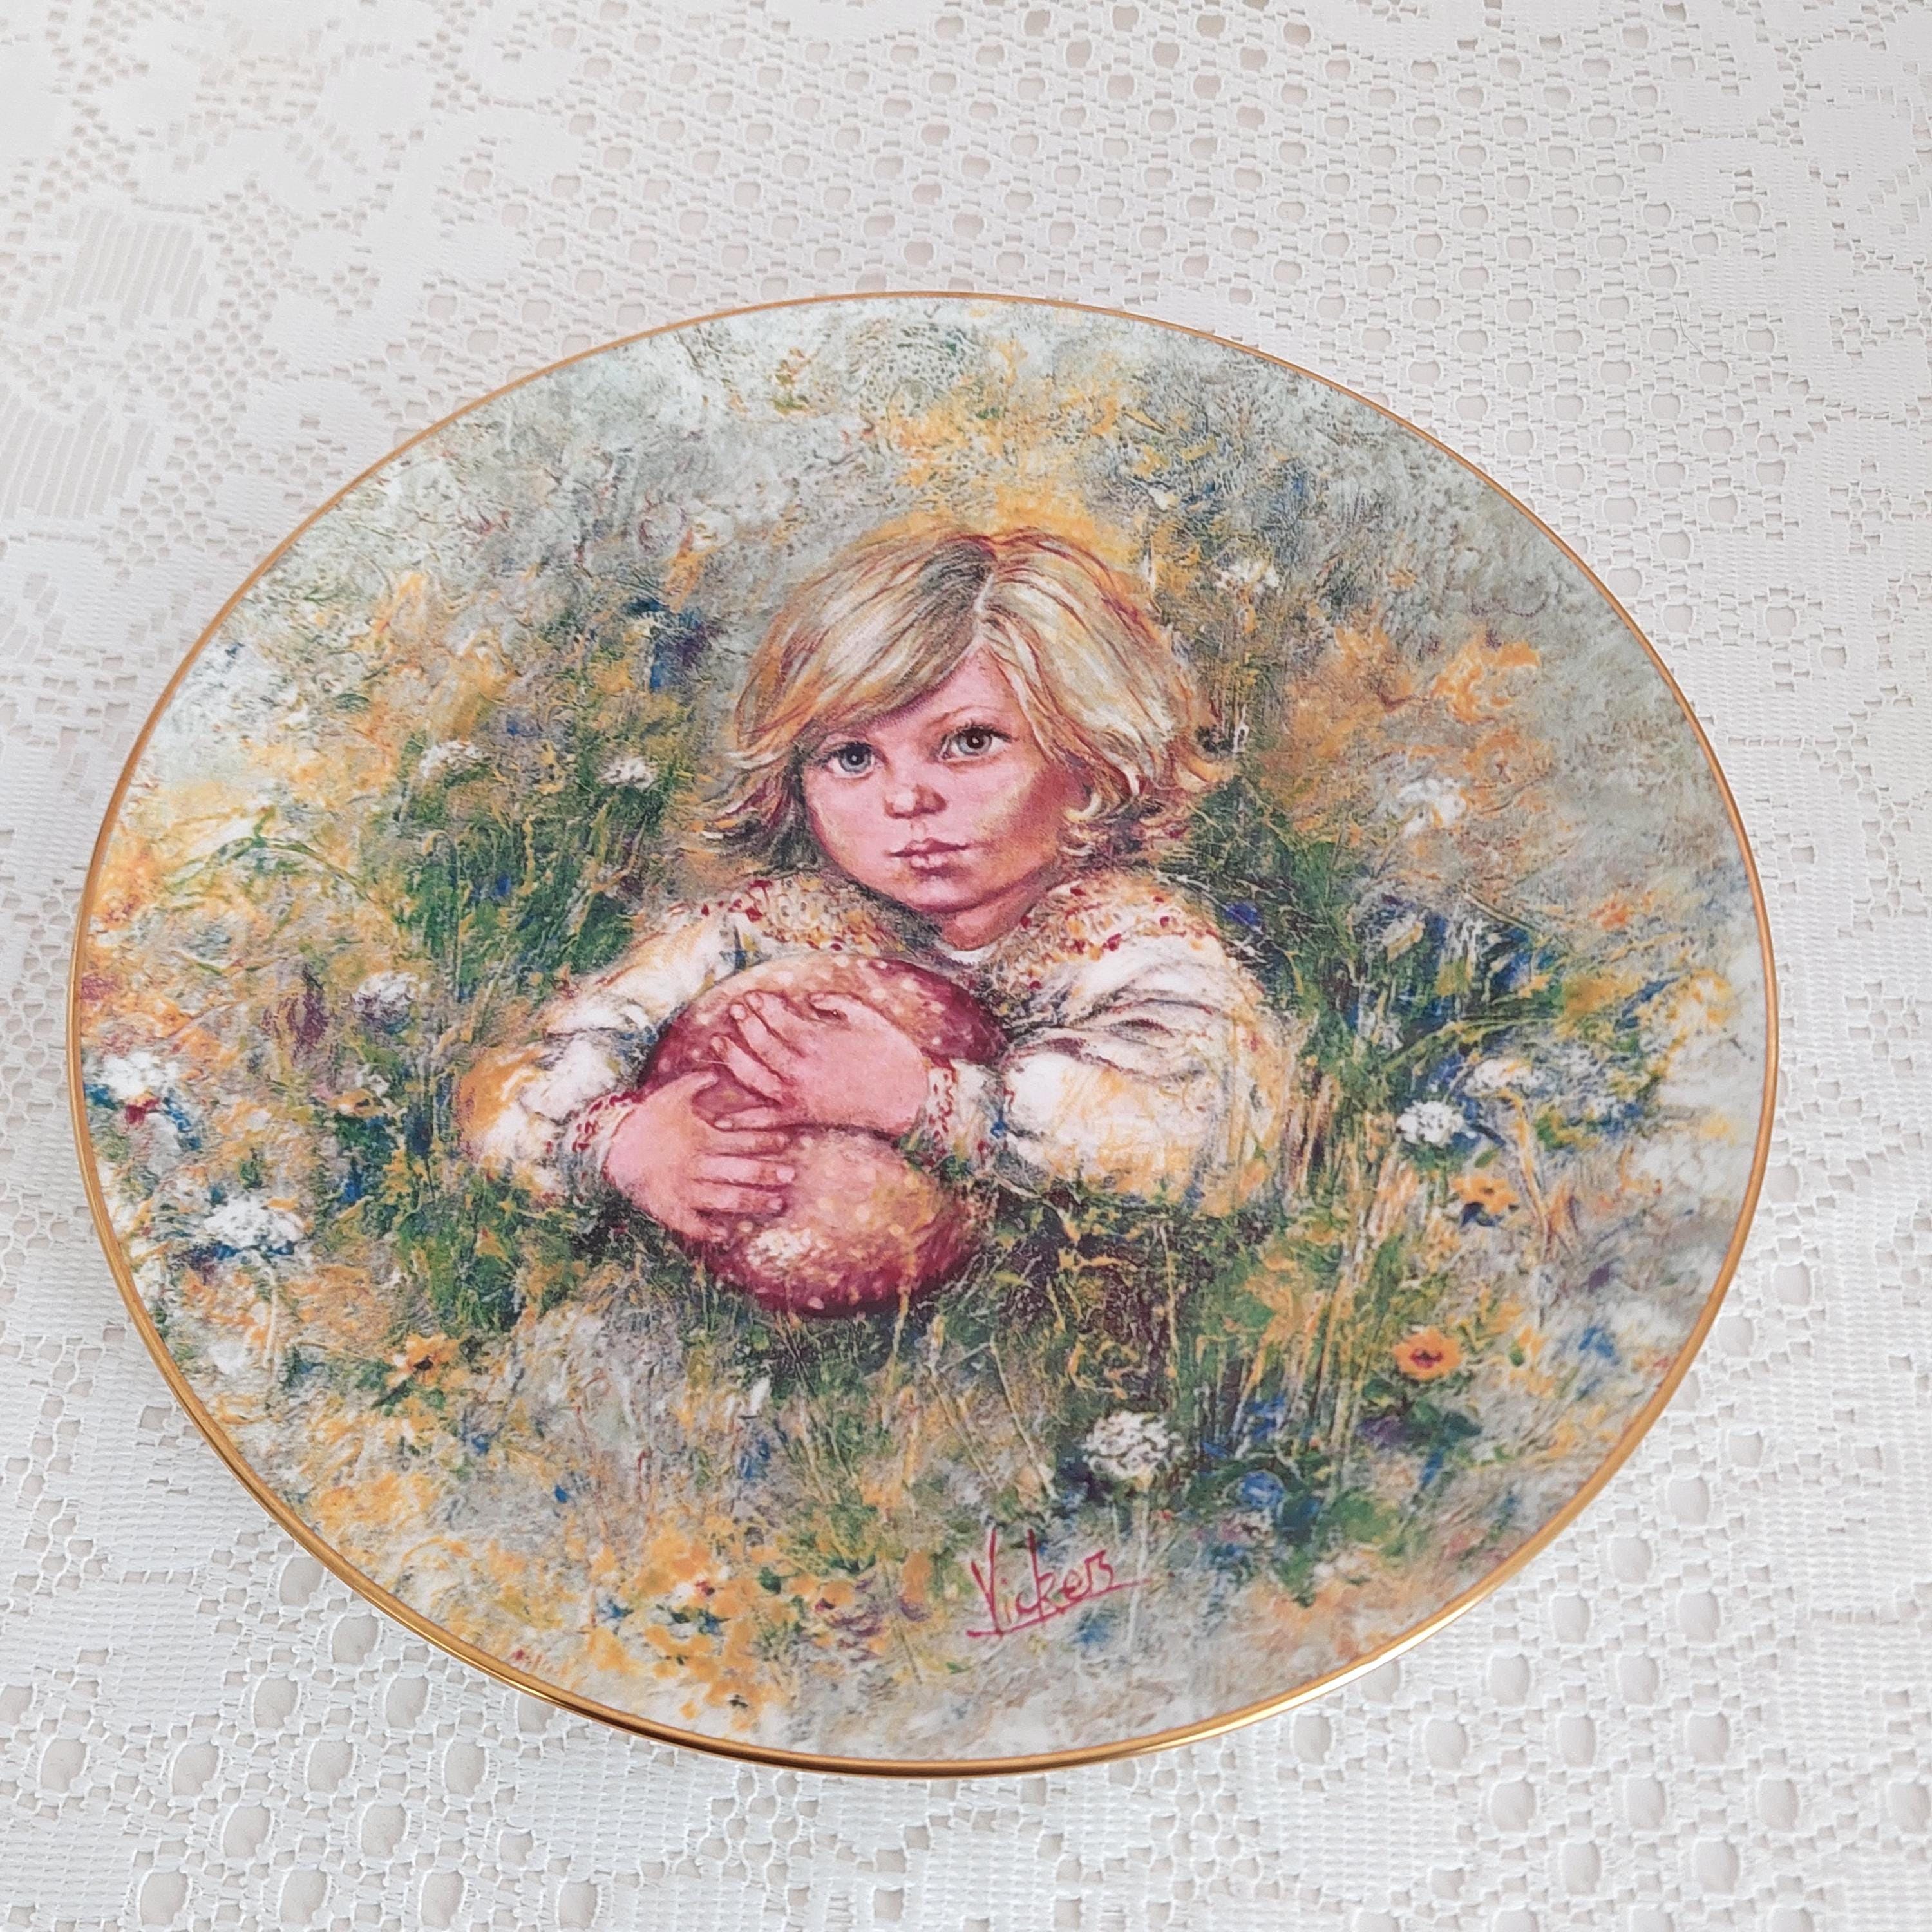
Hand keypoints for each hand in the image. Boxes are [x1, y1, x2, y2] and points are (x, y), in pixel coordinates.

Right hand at [602, 1070, 796, 1241]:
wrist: (609, 1144)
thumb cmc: (644, 1118)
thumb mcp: (670, 1094)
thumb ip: (696, 1083)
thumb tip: (716, 1071)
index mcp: (701, 1137)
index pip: (741, 1139)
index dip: (765, 1141)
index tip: (786, 1142)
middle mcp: (697, 1164)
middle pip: (739, 1170)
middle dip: (767, 1173)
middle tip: (792, 1175)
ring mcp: (683, 1188)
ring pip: (725, 1198)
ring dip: (752, 1201)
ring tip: (777, 1204)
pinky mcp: (667, 1207)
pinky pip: (690, 1224)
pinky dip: (707, 1231)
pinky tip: (726, 1236)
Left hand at [709, 990, 933, 1138]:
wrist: (909, 1098)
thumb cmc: (892, 1054)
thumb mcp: (868, 1017)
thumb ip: (837, 1003)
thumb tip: (810, 999)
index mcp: (817, 1041)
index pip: (779, 1019)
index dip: (763, 1006)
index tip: (753, 996)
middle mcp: (801, 1068)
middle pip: (762, 1044)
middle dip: (745, 1024)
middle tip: (735, 1009)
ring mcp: (799, 1094)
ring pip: (754, 1076)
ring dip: (733, 1059)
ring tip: (718, 1043)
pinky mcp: (803, 1116)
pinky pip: (767, 1119)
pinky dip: (743, 1120)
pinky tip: (720, 1119)